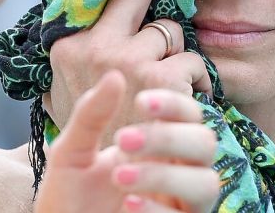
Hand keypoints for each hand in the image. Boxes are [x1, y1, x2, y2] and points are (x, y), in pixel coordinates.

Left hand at [35, 70, 218, 212]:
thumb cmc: (67, 199)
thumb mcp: (71, 152)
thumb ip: (91, 116)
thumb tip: (115, 76)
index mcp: (158, 147)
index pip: (189, 115)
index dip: (174, 104)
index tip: (141, 102)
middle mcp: (177, 173)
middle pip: (206, 143)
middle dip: (169, 137)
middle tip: (124, 140)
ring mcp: (179, 205)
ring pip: (207, 183)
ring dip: (165, 175)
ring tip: (120, 177)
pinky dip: (157, 210)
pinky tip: (126, 205)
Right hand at [46, 0, 212, 143]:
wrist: (109, 181)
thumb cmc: (93, 134)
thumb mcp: (67, 89)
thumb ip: (79, 51)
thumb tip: (91, 7)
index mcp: (68, 43)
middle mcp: (94, 46)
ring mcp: (127, 60)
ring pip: (169, 31)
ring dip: (176, 53)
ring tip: (173, 78)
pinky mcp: (160, 79)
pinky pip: (191, 60)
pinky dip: (197, 79)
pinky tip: (190, 95)